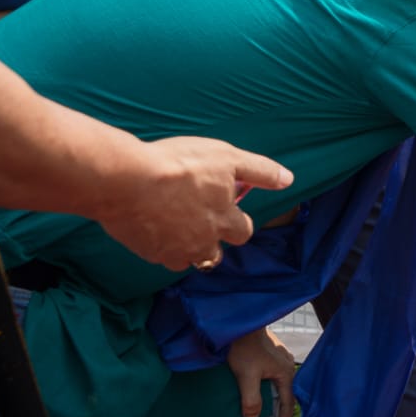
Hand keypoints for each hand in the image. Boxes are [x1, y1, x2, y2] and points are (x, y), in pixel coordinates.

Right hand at [93, 137, 291, 271]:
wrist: (127, 180)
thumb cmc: (179, 165)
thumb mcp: (227, 158)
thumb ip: (259, 171)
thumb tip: (288, 180)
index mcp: (225, 220)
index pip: (243, 231)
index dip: (237, 222)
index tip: (228, 210)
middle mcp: (203, 242)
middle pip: (214, 254)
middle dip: (212, 241)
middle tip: (198, 220)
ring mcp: (174, 251)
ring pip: (187, 258)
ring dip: (185, 246)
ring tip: (174, 225)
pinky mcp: (148, 253)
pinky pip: (159, 256)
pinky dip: (159, 245)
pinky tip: (151, 225)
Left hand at [227, 327, 295, 416]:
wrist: (242, 324)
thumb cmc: (245, 349)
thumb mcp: (246, 376)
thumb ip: (251, 399)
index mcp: (285, 374)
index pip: (287, 403)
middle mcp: (288, 366)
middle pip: (287, 393)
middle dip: (281, 410)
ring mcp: (282, 358)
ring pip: (282, 383)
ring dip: (276, 397)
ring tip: (268, 407)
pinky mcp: (274, 353)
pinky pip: (277, 374)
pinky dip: (272, 385)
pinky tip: (264, 386)